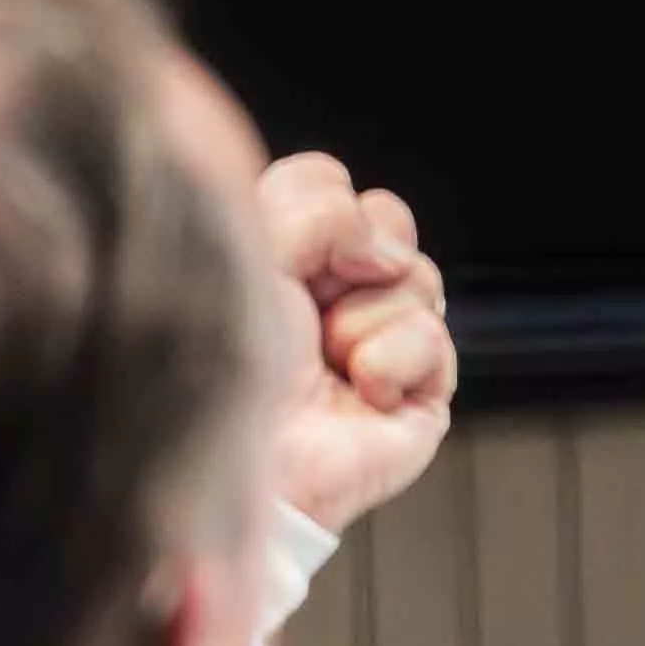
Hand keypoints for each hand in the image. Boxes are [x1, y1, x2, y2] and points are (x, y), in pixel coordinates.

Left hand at [255, 152, 458, 531]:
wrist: (225, 459)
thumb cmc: (208, 368)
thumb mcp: (248, 254)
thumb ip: (315, 207)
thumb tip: (384, 249)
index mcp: (274, 263)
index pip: (329, 185)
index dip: (316, 207)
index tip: (278, 255)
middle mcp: (326, 299)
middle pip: (389, 221)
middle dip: (356, 251)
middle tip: (315, 299)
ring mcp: (376, 344)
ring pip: (420, 275)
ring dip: (368, 314)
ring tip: (332, 357)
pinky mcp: (417, 396)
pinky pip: (436, 337)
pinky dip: (395, 359)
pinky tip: (362, 389)